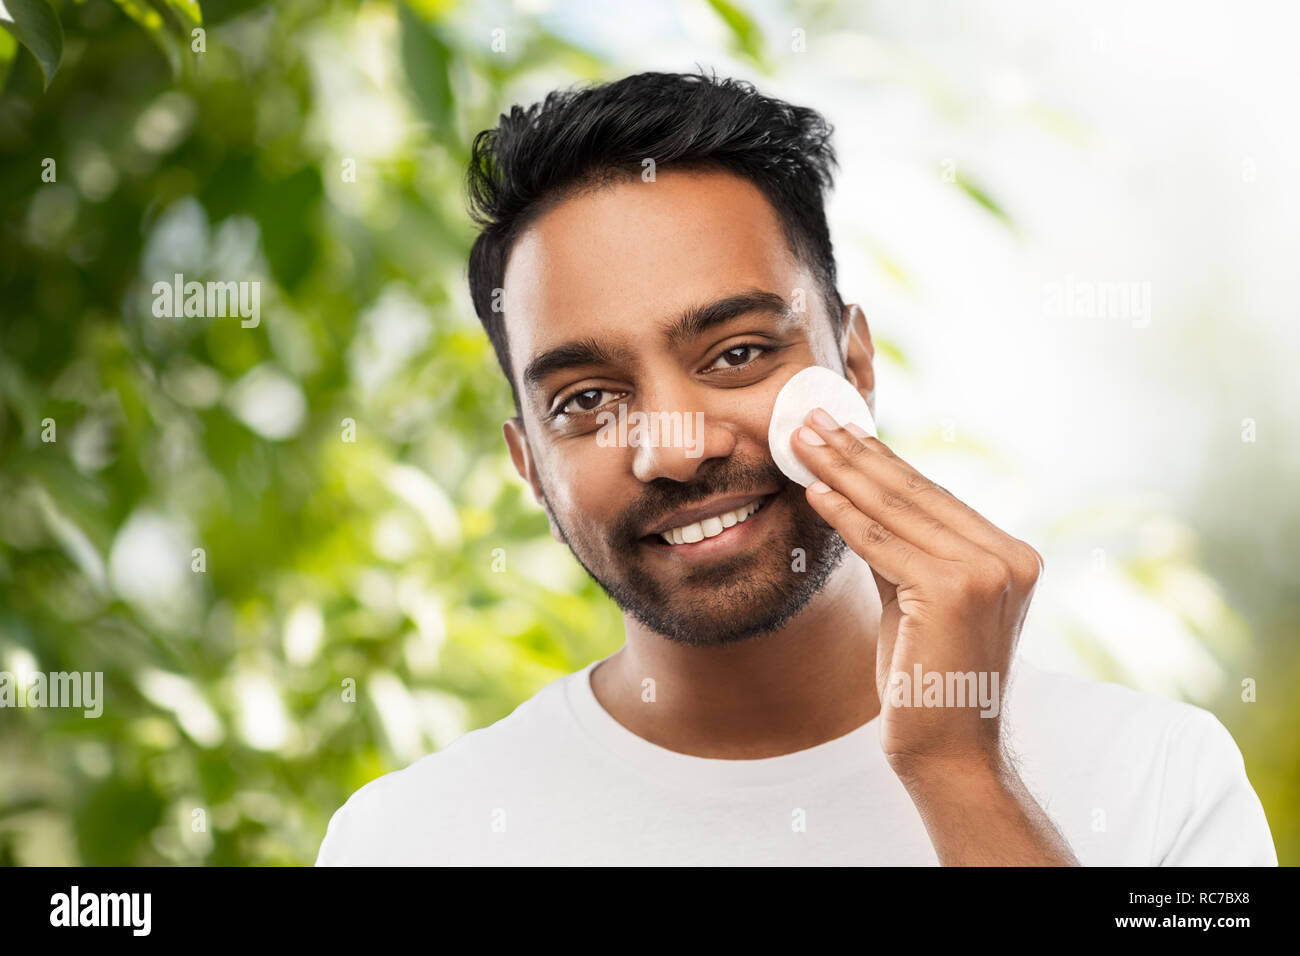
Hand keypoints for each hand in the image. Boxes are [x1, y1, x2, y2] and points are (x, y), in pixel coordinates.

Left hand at [791, 406, 1042, 779]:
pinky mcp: (954, 591)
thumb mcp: (918, 602)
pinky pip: (882, 545)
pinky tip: (814, 491)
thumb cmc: (929, 682)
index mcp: (1012, 556)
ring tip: (802, 442)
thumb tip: (855, 497)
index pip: (933, 497)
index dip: (881, 460)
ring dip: (842, 472)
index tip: (841, 431)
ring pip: (896, 512)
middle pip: (914, 494)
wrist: (949, 753)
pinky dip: (844, 516)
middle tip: (811, 419)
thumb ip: (900, 552)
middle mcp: (1009, 558)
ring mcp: (987, 572)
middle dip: (856, 453)